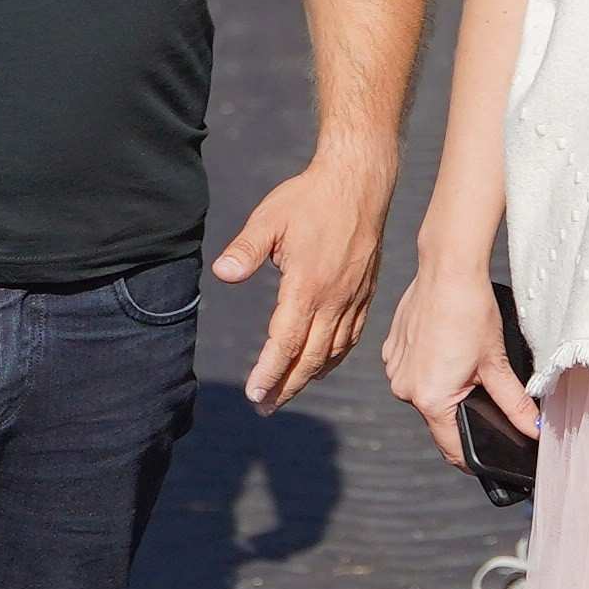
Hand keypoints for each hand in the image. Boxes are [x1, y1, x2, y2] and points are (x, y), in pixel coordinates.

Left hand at [207, 149, 391, 410]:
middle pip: (310, 358)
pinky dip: (334, 358)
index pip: (285, 343)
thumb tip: (222, 273)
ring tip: (288, 392)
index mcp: (307, 286)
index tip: (255, 394)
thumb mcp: (270, 218)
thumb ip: (246, 250)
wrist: (360, 181)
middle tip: (265, 407)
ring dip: (309, 377)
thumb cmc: (310, 197)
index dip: (269, 373)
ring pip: (333, 352)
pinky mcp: (365, 293)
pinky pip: (351, 337)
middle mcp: (334, 299)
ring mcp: (353, 298)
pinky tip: (321, 364)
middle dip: (286, 386)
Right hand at [379, 250, 536, 473]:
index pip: (452, 447)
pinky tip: (446, 345)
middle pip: (438, 417)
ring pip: (425, 393)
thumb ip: (515, 404)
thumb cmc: (471, 312)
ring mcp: (394, 368)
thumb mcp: (497, 364)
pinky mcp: (391, 350)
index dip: (472, 457)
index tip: (486, 459)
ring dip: (444, 387)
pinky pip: (412, 371)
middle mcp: (404, 388)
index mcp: (430, 398)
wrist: (447, 269)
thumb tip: (535, 430)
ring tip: (464, 359)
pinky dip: (429, 367)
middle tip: (483, 388)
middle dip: (461, 410)